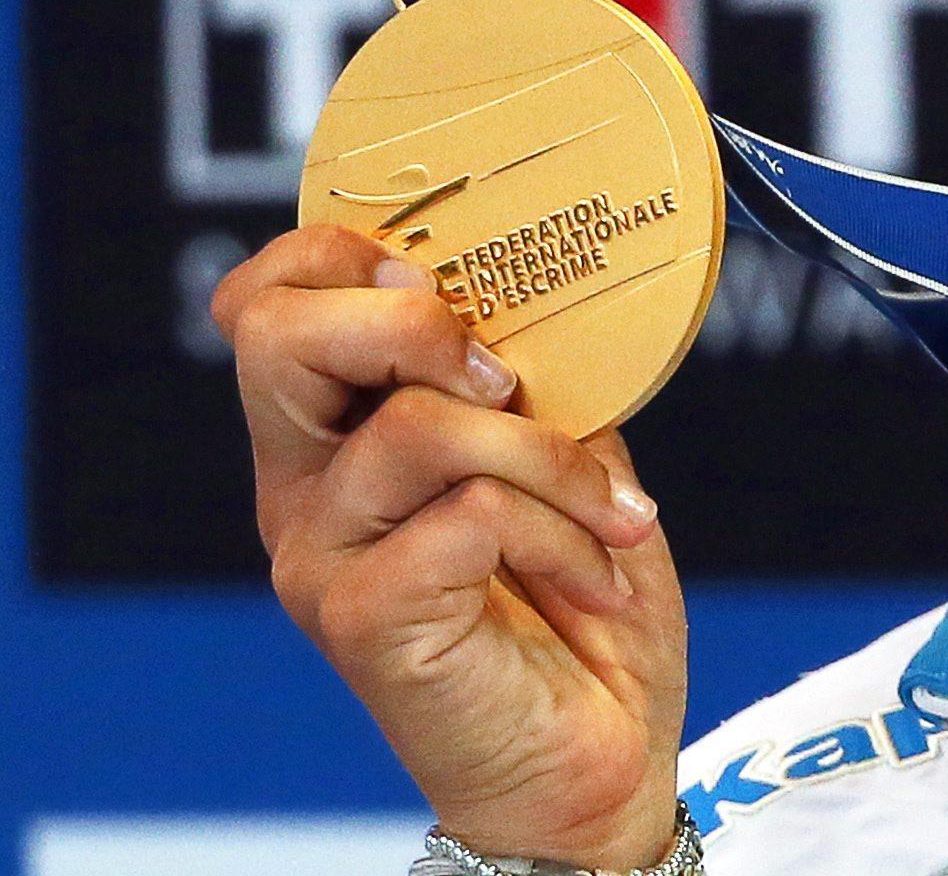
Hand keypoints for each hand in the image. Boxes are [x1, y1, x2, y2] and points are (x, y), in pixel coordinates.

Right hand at [214, 224, 687, 868]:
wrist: (601, 754)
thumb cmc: (583, 605)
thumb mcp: (573, 456)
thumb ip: (536, 380)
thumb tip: (537, 303)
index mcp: (341, 433)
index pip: (268, 300)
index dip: (342, 255)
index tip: (454, 285)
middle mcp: (305, 487)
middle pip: (276, 334)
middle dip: (414, 326)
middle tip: (508, 380)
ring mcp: (321, 552)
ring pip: (416, 426)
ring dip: (550, 458)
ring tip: (615, 516)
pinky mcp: (360, 617)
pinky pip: (468, 514)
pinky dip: (562, 528)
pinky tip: (601, 573)